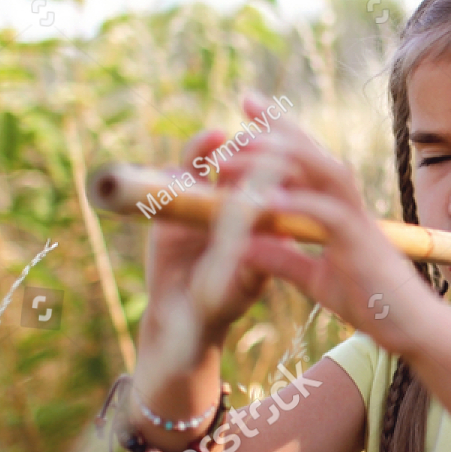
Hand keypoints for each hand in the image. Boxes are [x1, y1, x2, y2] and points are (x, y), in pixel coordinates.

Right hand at [141, 111, 268, 343]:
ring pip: (208, 159)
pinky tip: (175, 172)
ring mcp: (206, 196)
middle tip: (242, 141)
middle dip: (245, 144)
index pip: (277, 176)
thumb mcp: (243, 285)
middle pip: (244, 156)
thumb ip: (253, 261)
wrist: (183, 314)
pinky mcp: (174, 202)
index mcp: (267, 212)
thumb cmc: (224, 300)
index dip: (278, 162)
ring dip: (209, 145)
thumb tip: (261, 236)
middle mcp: (238, 196)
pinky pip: (172, 178)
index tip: (277, 158)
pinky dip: (172, 171)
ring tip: (214, 137)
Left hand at [221, 95, 442, 353]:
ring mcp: (357, 220)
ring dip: (278, 161)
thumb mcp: (313, 279)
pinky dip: (298, 206)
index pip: (305, 158)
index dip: (277, 129)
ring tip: (239, 155)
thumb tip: (243, 245)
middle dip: (274, 131)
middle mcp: (348, 204)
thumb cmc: (370, 301)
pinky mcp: (362, 243)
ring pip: (320, 173)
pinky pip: (329, 216)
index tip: (247, 103)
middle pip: (311, 153)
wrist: (410, 328)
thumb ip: (282, 259)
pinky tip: (266, 202)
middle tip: (237, 117)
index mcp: (336, 208)